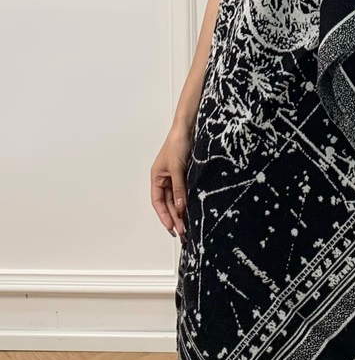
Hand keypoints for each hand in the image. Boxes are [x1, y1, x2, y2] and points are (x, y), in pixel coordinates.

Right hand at [150, 127, 190, 244]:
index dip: (164, 216)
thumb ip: (179, 188)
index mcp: (157, 177)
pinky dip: (188, 201)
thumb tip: (180, 207)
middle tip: (182, 232)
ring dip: (181, 212)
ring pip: (177, 199)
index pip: (158, 202)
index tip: (171, 228)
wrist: (188, 128)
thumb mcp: (177, 168)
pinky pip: (185, 191)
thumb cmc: (177, 143)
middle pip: (168, 203)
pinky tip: (192, 210)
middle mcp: (165, 179)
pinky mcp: (187, 174)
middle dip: (174, 218)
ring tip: (187, 225)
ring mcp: (176, 177)